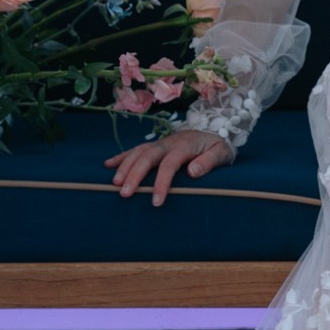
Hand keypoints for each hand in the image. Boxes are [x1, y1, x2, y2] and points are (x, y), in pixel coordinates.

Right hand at [106, 128, 234, 205]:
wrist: (214, 128)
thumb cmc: (217, 145)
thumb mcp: (221, 152)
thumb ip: (209, 161)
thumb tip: (193, 172)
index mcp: (184, 146)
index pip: (169, 164)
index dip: (162, 182)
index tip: (156, 202)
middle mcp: (168, 143)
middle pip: (147, 157)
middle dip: (135, 175)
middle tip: (125, 194)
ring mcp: (159, 143)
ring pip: (138, 152)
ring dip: (125, 166)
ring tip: (114, 184)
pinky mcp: (155, 145)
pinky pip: (135, 149)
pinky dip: (121, 156)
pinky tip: (108, 165)